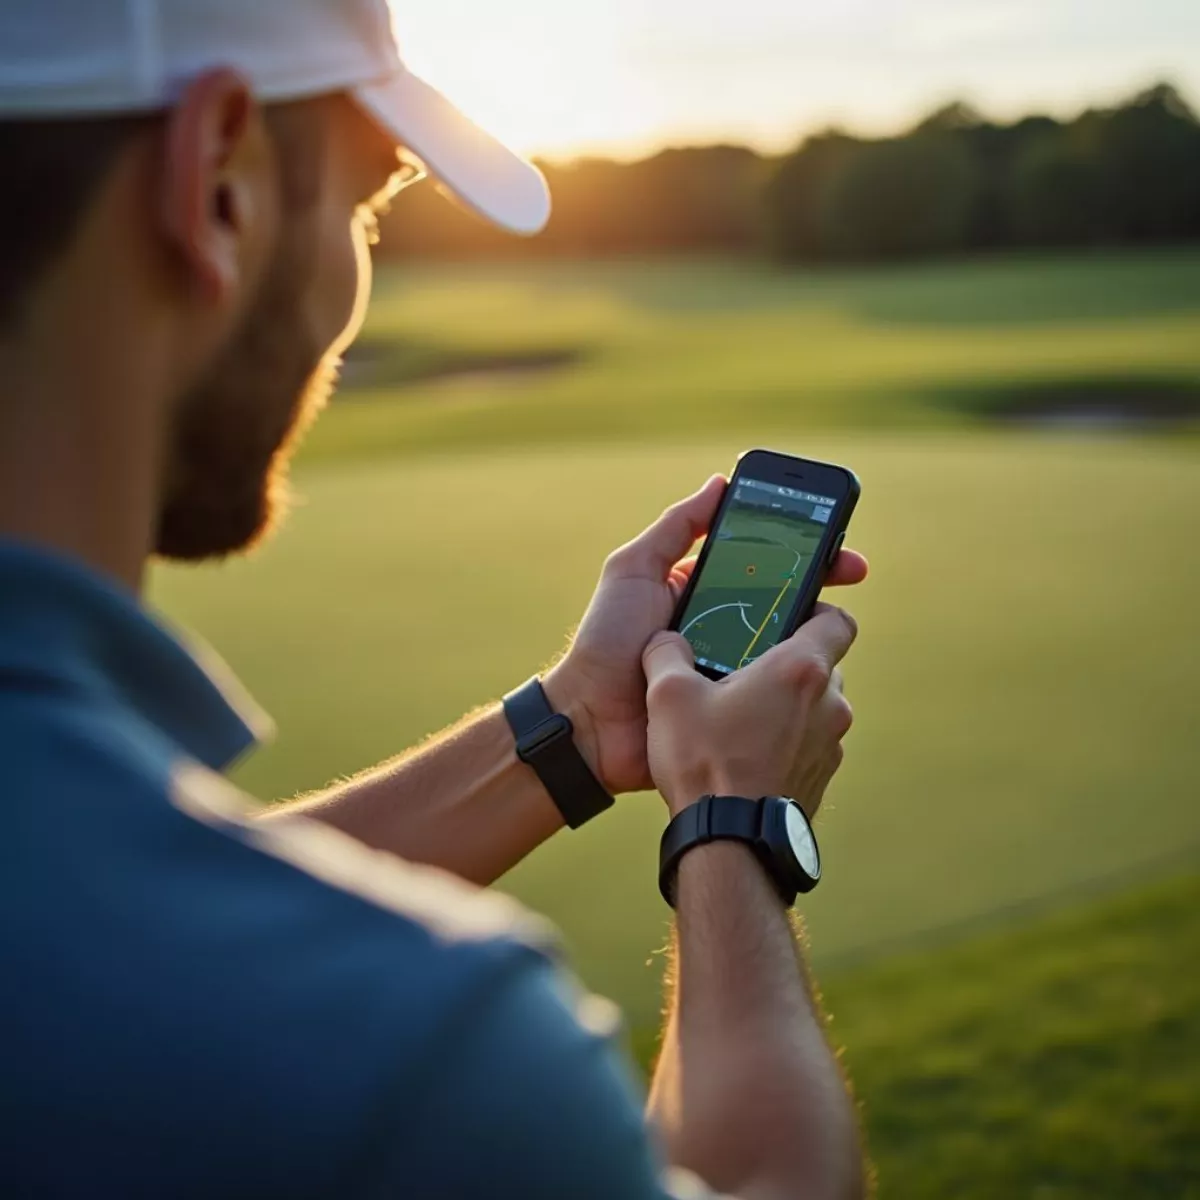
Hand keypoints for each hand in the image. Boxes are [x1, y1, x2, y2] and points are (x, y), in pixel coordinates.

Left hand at [544, 478, 867, 795]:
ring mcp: (735, 670)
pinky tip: (820, 666)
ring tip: (833, 615)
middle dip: (822, 584)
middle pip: (784, 602)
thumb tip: (720, 483)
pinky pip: (775, 690)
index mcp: (704, 592)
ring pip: (787, 646)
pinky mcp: (738, 709)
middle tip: (852, 572)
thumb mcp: (633, 571)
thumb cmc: (605, 641)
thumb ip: (675, 528)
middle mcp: (725, 628)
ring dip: (814, 630)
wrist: (590, 723)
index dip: (797, 549)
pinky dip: (798, 678)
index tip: (831, 538)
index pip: (760, 564)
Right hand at [640, 604, 858, 817]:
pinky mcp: (822, 778)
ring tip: (740, 718)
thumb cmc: (704, 763)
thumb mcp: (668, 696)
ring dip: (787, 706)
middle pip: (823, 664)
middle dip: (788, 664)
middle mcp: (829, 704)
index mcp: (800, 670)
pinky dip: (786, 742)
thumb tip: (664, 639)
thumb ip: (666, 653)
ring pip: (816, 707)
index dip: (818, 611)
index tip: (790, 616)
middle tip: (745, 670)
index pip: (839, 621)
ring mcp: (831, 745)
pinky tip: (746, 754)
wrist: (730, 842)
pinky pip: (809, 744)